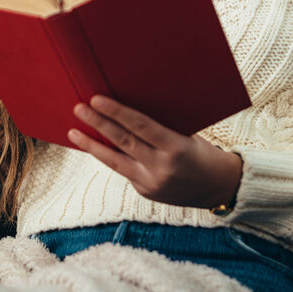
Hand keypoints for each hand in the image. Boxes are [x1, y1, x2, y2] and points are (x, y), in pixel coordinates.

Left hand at [69, 95, 242, 209]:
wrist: (219, 187)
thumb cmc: (202, 153)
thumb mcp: (186, 135)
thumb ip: (159, 128)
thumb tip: (126, 111)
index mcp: (176, 148)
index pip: (140, 126)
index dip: (116, 112)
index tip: (96, 99)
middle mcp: (161, 167)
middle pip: (123, 142)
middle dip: (98, 124)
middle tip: (79, 108)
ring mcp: (151, 183)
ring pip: (114, 161)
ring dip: (91, 145)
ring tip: (73, 131)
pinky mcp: (145, 192)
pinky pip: (123, 170)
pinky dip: (109, 156)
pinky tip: (94, 145)